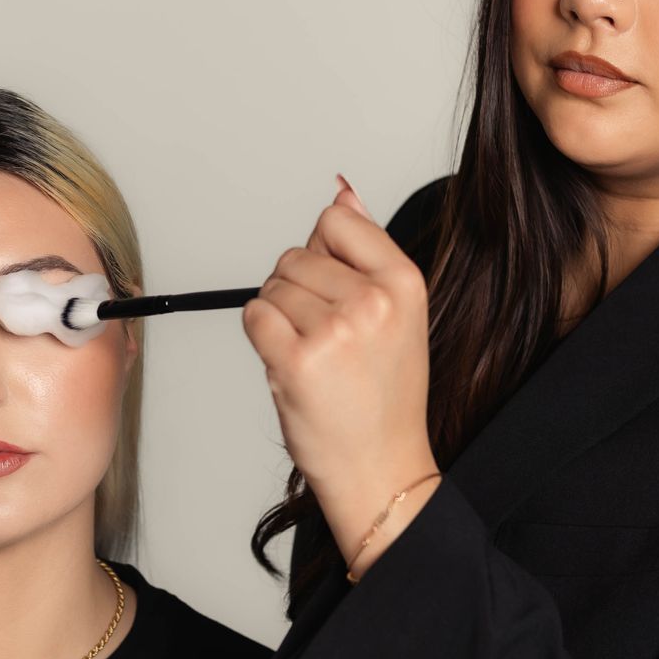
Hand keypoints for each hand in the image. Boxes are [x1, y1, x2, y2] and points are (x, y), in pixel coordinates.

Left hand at [242, 175, 440, 574]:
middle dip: (297, 291)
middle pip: (296, 255)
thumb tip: (343, 190)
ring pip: (272, 287)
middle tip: (326, 337)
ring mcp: (334, 331)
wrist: (381, 468)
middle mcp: (373, 301)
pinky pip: (254, 316)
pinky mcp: (295, 360)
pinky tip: (289, 364)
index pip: (337, 221)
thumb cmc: (384, 396)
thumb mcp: (396, 313)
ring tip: (313, 356)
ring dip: (279, 318)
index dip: (324, 254)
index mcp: (404, 282)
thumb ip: (366, 249)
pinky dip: (260, 337)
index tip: (337, 292)